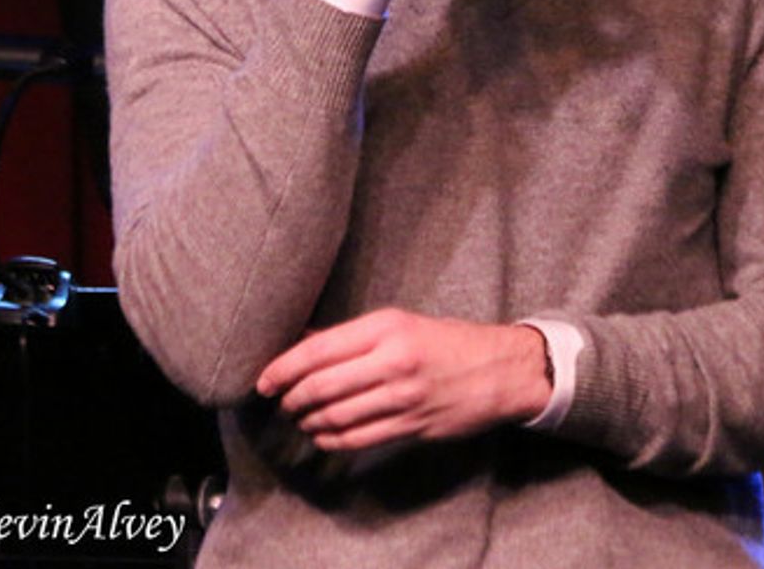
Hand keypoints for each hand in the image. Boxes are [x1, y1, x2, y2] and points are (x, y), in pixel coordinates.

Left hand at [256, 308, 550, 452]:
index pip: (320, 350)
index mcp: (387, 327)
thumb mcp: (401, 323)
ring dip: (309, 421)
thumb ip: (353, 336)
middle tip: (279, 402)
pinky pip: (359, 439)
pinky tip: (322, 436)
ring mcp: (403, 397)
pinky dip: (332, 440)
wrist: (499, 369)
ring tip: (299, 418)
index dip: (285, 368)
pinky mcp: (412, 425)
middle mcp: (392, 360)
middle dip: (292, 398)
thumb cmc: (447, 341)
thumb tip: (305, 341)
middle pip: (322, 386)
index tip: (264, 380)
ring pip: (337, 416)